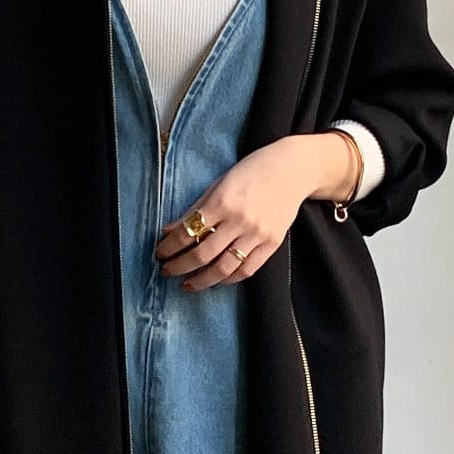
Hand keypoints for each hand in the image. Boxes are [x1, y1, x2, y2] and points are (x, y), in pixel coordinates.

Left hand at [153, 132, 353, 290]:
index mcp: (222, 201)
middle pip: (202, 255)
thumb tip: (169, 231)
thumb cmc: (252, 172)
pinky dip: (228, 279)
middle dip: (179, 267)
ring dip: (201, 280)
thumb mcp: (219, 183)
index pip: (187, 232)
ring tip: (188, 283)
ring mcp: (257, 234)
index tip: (159, 254)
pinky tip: (216, 280)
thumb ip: (196, 209)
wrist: (293, 169)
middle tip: (166, 272)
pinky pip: (246, 270)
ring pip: (223, 268)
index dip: (169, 247)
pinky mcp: (272, 244)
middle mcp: (239, 220)